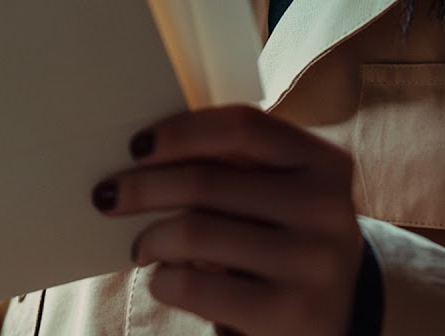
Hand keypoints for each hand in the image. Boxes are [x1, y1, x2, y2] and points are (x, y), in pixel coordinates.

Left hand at [92, 105, 363, 335]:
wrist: (337, 317)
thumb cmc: (285, 239)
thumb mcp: (282, 194)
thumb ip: (236, 165)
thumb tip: (144, 149)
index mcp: (325, 162)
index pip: (242, 127)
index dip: (180, 132)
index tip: (136, 145)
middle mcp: (327, 209)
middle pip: (205, 181)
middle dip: (142, 187)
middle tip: (108, 196)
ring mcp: (312, 264)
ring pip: (193, 232)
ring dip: (149, 238)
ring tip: (141, 246)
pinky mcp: (288, 312)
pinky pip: (193, 285)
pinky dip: (162, 280)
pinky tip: (164, 278)